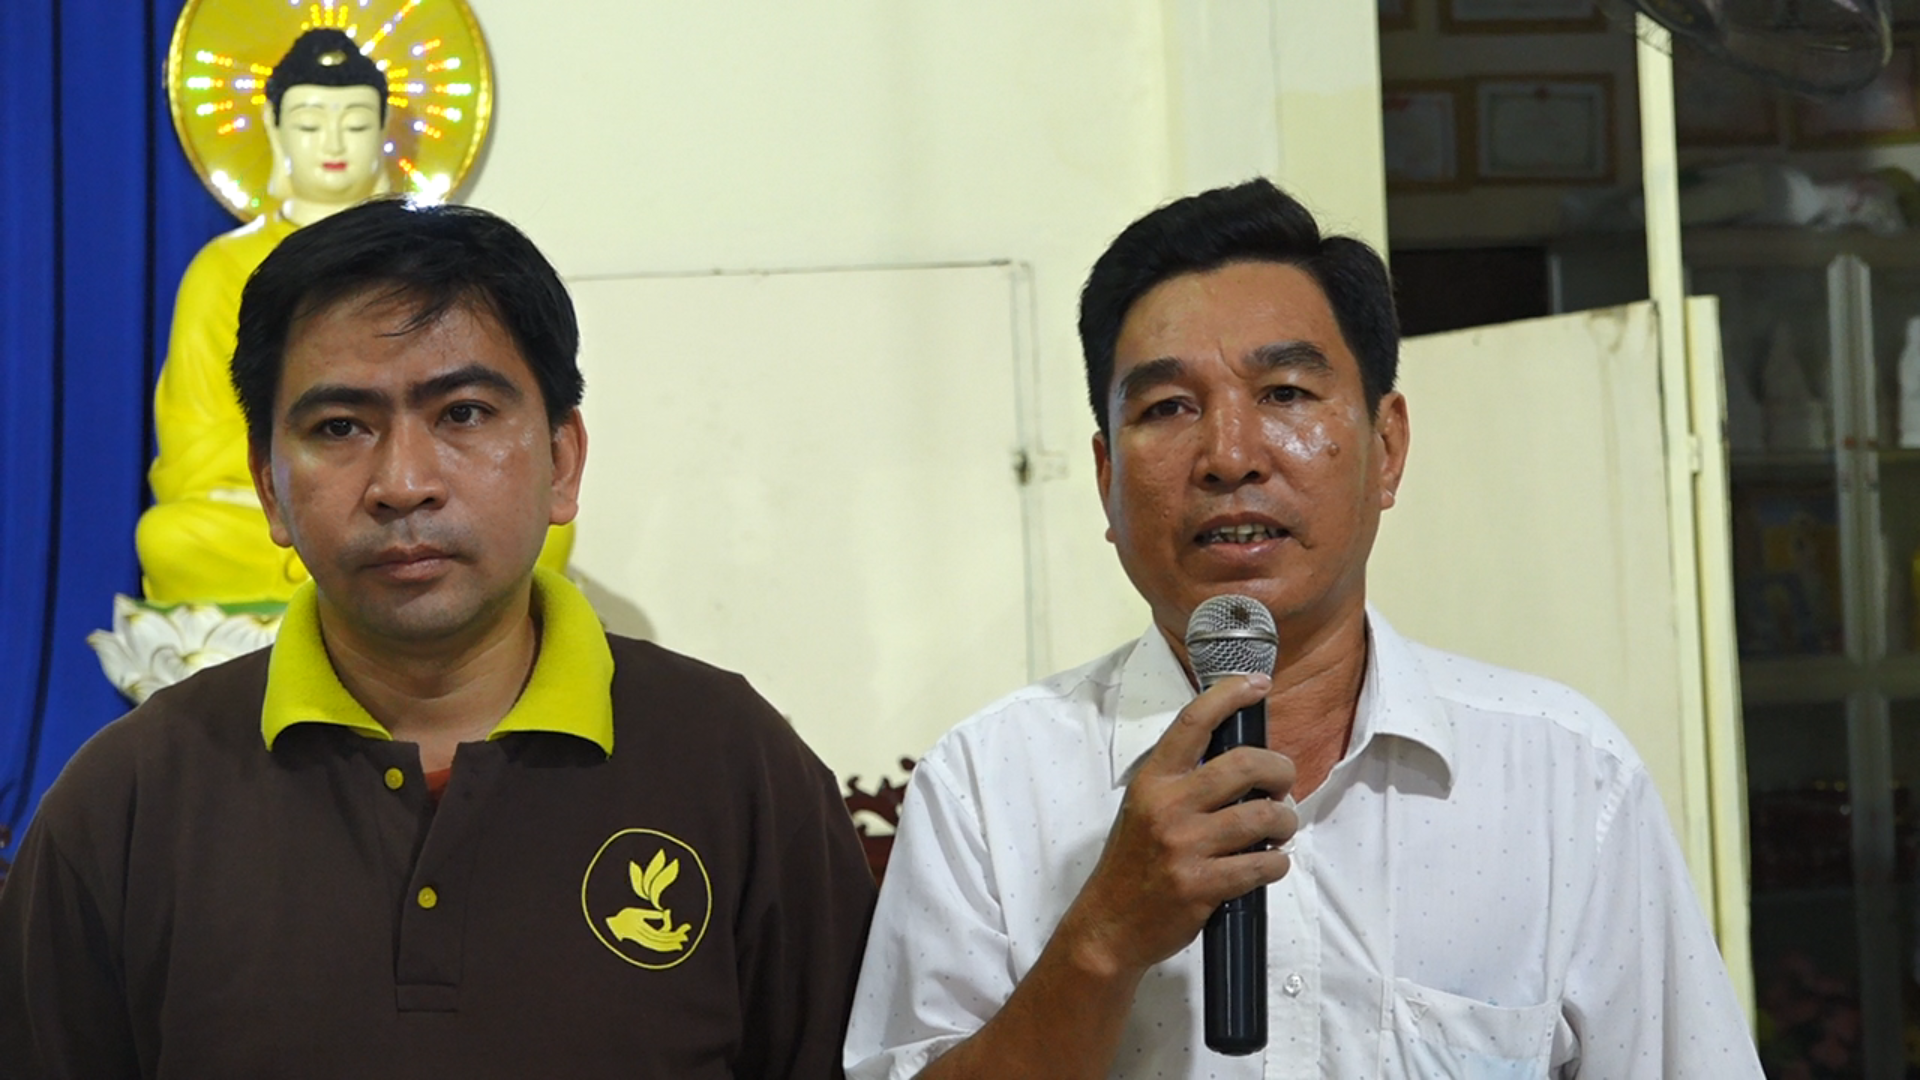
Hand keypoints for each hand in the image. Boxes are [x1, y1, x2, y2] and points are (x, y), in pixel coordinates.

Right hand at [1056, 673, 1296, 980]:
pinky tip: (1269, 864)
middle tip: (1283, 783)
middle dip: (1280, 769)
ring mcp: (1185, 847)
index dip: (1229, 695)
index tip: (1257, 684)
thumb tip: (1244, 761)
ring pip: (1263, 817)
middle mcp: (1168, 807)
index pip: (1193, 723)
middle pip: (1245, 765)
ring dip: (1285, 821)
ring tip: (1280, 828)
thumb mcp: (1145, 808)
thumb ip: (1185, 782)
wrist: (1109, 925)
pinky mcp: (1202, 885)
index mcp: (1153, 781)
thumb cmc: (1133, 863)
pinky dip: (1277, 863)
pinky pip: (1262, 865)